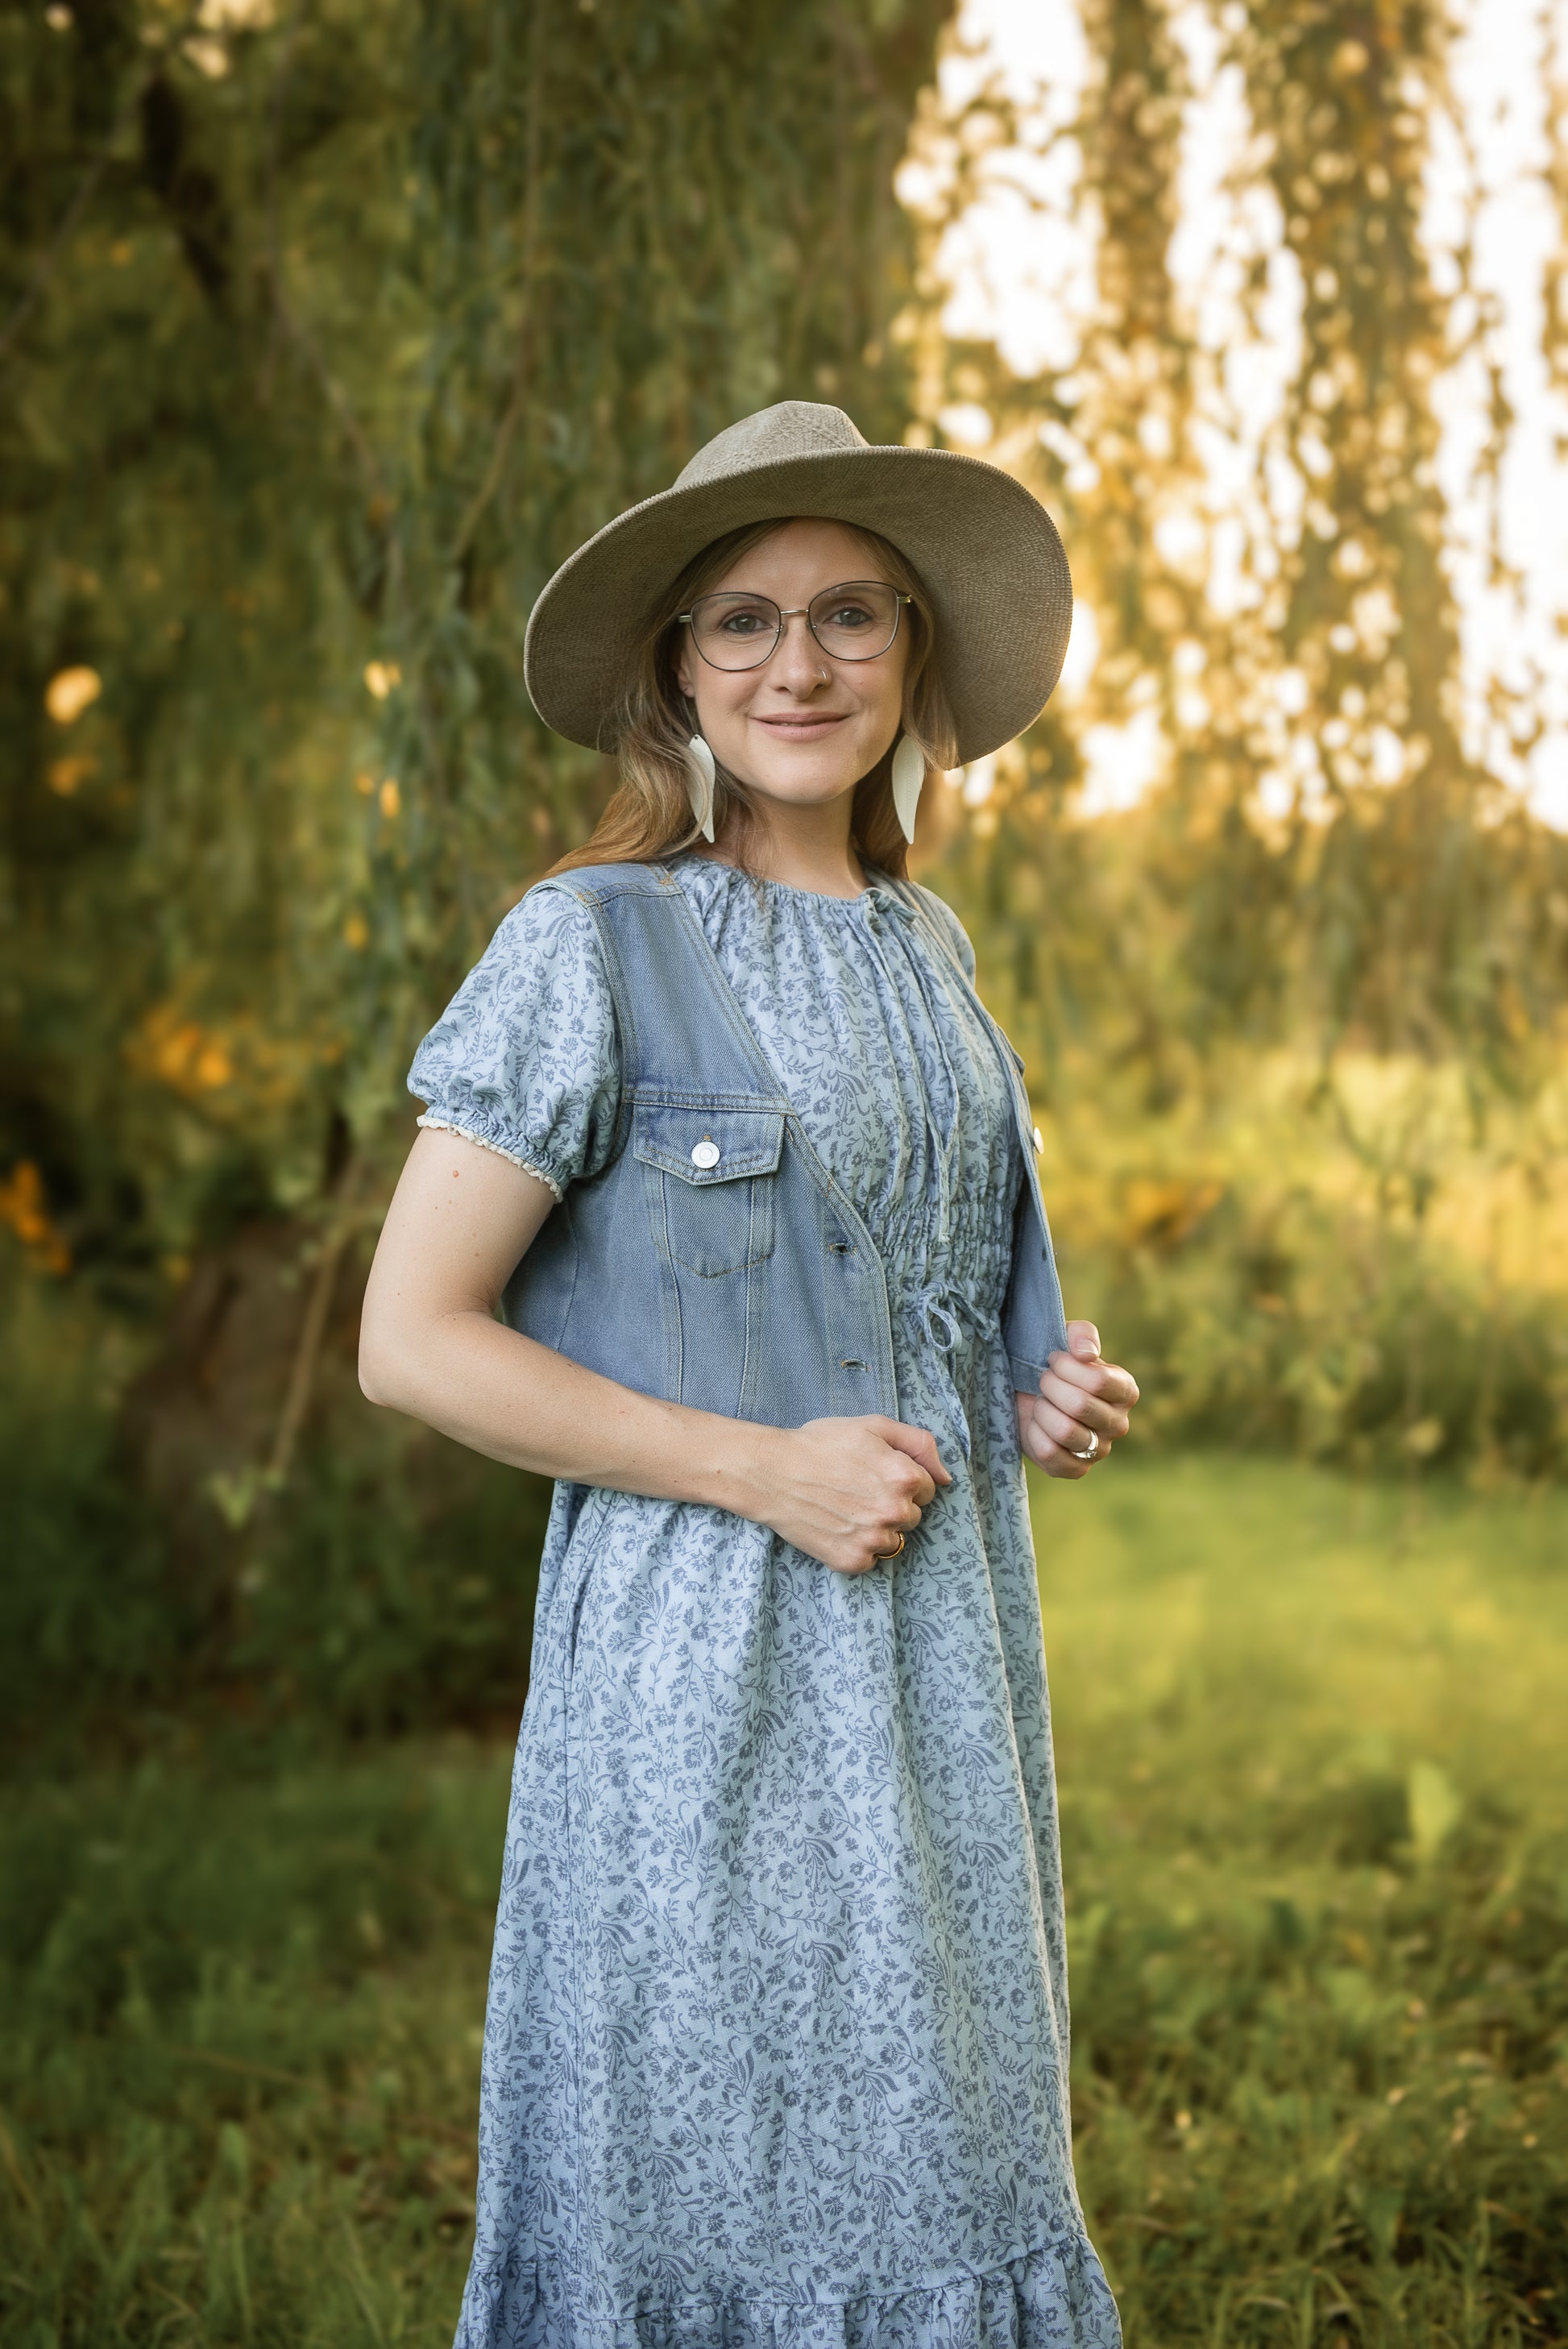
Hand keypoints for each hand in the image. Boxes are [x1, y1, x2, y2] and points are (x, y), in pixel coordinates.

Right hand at [749, 1416, 951, 1573]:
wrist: (772, 1473)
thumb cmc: (821, 1445)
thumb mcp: (873, 1426)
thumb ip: (919, 1444)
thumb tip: (946, 1478)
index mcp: (904, 1477)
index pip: (927, 1488)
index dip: (902, 1479)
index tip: (875, 1474)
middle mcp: (894, 1511)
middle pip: (912, 1516)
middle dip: (892, 1504)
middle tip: (857, 1490)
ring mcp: (873, 1539)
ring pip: (894, 1540)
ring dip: (878, 1528)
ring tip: (846, 1509)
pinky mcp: (852, 1561)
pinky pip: (871, 1559)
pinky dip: (858, 1547)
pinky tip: (837, 1526)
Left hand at [1016, 1320, 1138, 1479]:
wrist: (1028, 1393)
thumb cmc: (1053, 1365)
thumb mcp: (1067, 1338)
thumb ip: (1082, 1335)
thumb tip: (1086, 1354)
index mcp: (1125, 1390)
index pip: (1098, 1381)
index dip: (1066, 1367)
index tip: (1054, 1360)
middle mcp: (1119, 1423)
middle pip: (1079, 1405)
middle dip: (1050, 1386)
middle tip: (1043, 1380)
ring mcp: (1099, 1450)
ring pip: (1064, 1430)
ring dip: (1042, 1409)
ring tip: (1040, 1402)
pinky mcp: (1076, 1469)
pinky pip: (1050, 1453)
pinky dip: (1034, 1434)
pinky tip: (1035, 1423)